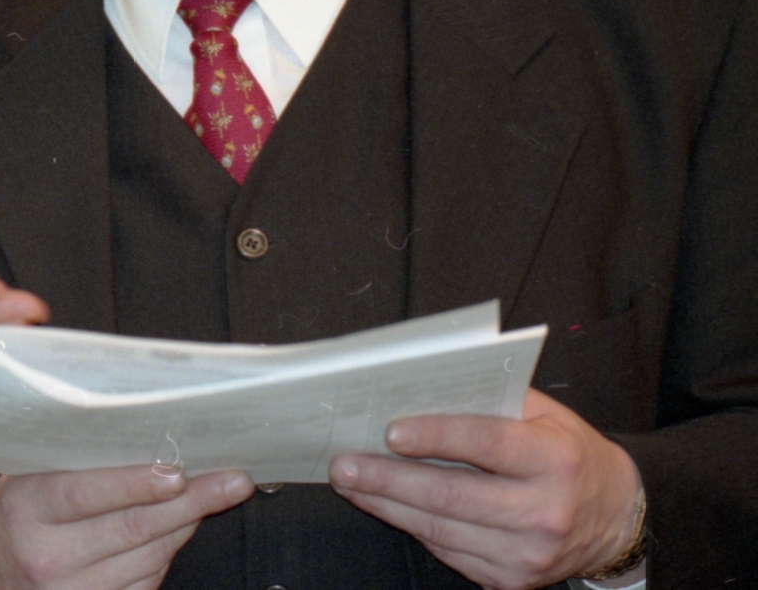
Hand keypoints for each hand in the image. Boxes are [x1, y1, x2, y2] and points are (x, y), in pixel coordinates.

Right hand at [0, 465, 253, 589]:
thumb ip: (70, 452)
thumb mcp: (25, 473)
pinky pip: (146, 584)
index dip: (137, 482)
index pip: (88, 493)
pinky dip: (167, 553)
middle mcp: (47, 555)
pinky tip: (177, 528)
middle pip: (133, 527)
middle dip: (191, 501)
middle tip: (231, 479)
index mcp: (26, 508)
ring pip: (149, 557)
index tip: (177, 470)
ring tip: (214, 493)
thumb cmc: (15, 512)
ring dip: (186, 524)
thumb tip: (138, 421)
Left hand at [329, 388, 641, 589]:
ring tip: (351, 483)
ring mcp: (528, 554)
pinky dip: (411, 527)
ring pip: (440, 529)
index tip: (390, 432)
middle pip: (451, 496)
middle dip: (388, 479)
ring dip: (387, 505)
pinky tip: (386, 507)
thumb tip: (418, 390)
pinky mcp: (511, 580)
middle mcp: (544, 511)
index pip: (486, 444)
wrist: (616, 518)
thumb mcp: (543, 414)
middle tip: (344, 464)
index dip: (435, 437)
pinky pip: (448, 551)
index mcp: (554, 459)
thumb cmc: (568, 454)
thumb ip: (489, 400)